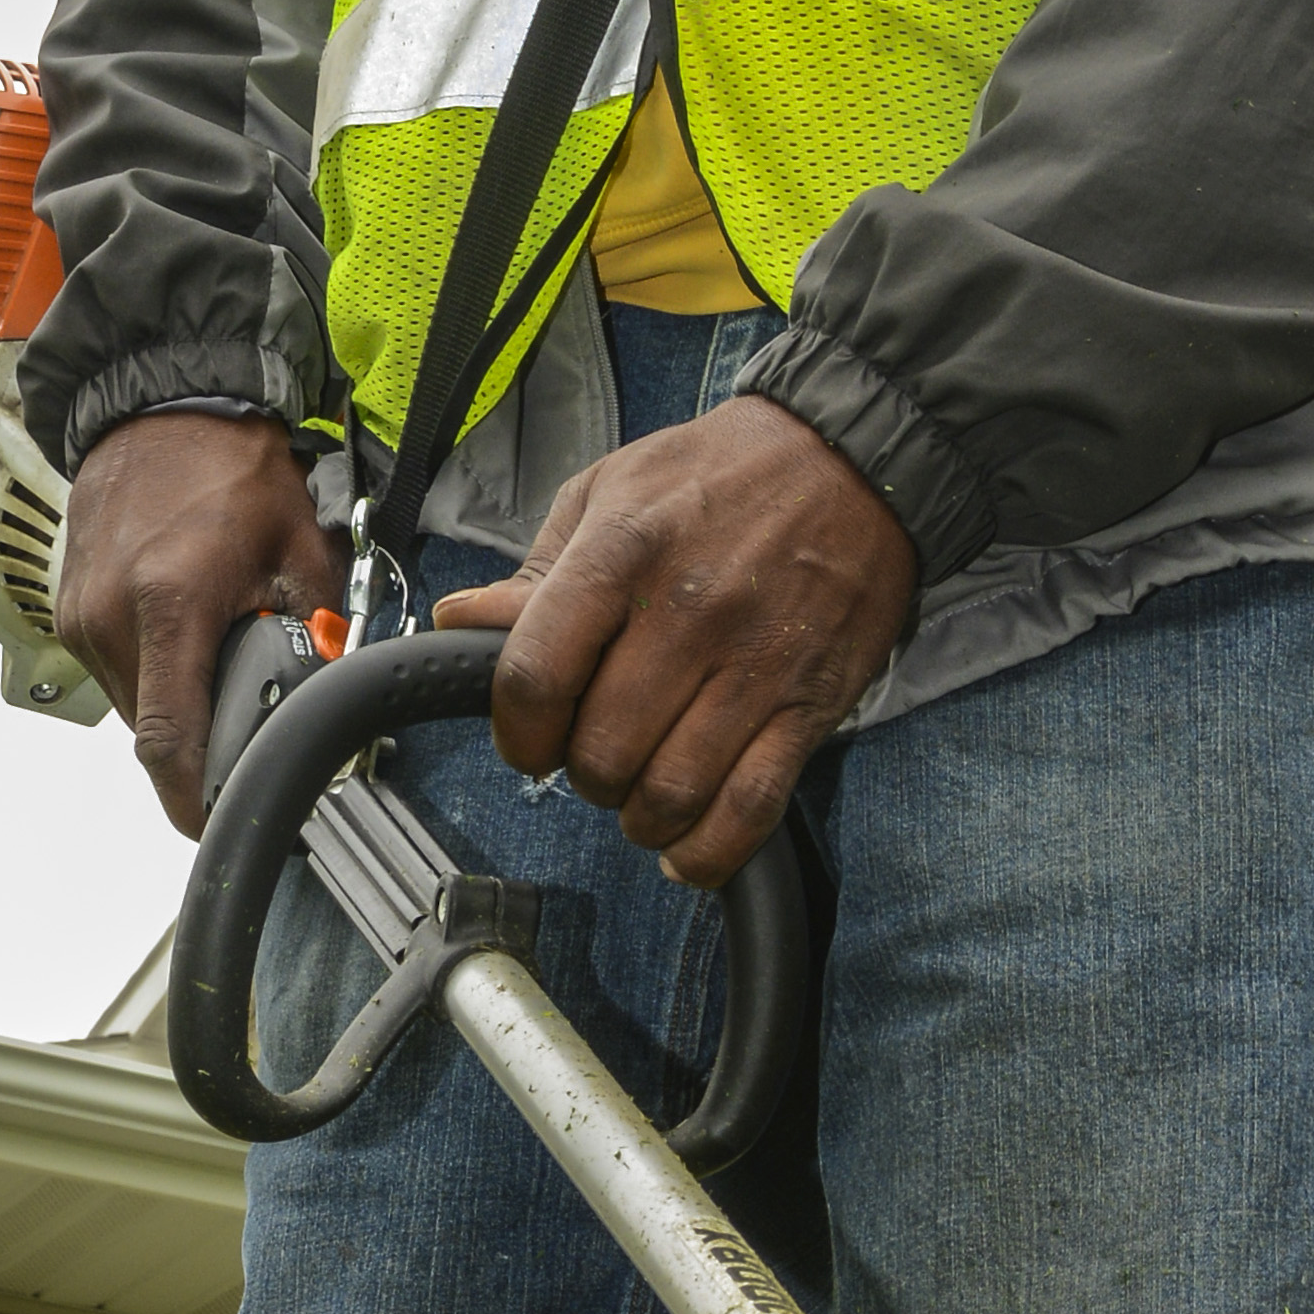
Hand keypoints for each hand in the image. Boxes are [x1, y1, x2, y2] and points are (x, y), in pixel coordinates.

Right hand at [54, 411, 345, 834]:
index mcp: (168, 603)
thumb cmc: (228, 464)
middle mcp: (109, 617)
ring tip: (220, 671)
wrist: (162, 405)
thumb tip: (336, 687)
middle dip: (203, 749)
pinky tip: (189, 642)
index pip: (169, 739)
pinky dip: (155, 676)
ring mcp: (80, 615)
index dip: (195, 800)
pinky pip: (117, 674)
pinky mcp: (69, 609)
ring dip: (178, 709)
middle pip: (153, 735)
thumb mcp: (301, 544)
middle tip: (250, 732)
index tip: (221, 822)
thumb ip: (322, 626)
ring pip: (132, 709)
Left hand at [432, 396, 919, 884]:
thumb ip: (537, 571)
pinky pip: (750, 809)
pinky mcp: (810, 705)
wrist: (852, 462)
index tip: (527, 741)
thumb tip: (460, 623)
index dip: (516, 731)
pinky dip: (707, 851)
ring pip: (671, 793)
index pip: (536, 676)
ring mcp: (756, 665)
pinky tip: (685, 846)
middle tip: (597, 755)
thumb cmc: (720, 476)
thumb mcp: (610, 492)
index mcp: (623, 551)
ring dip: (640, 815)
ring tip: (640, 793)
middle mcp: (689, 612)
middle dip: (584, 773)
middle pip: (602, 750)